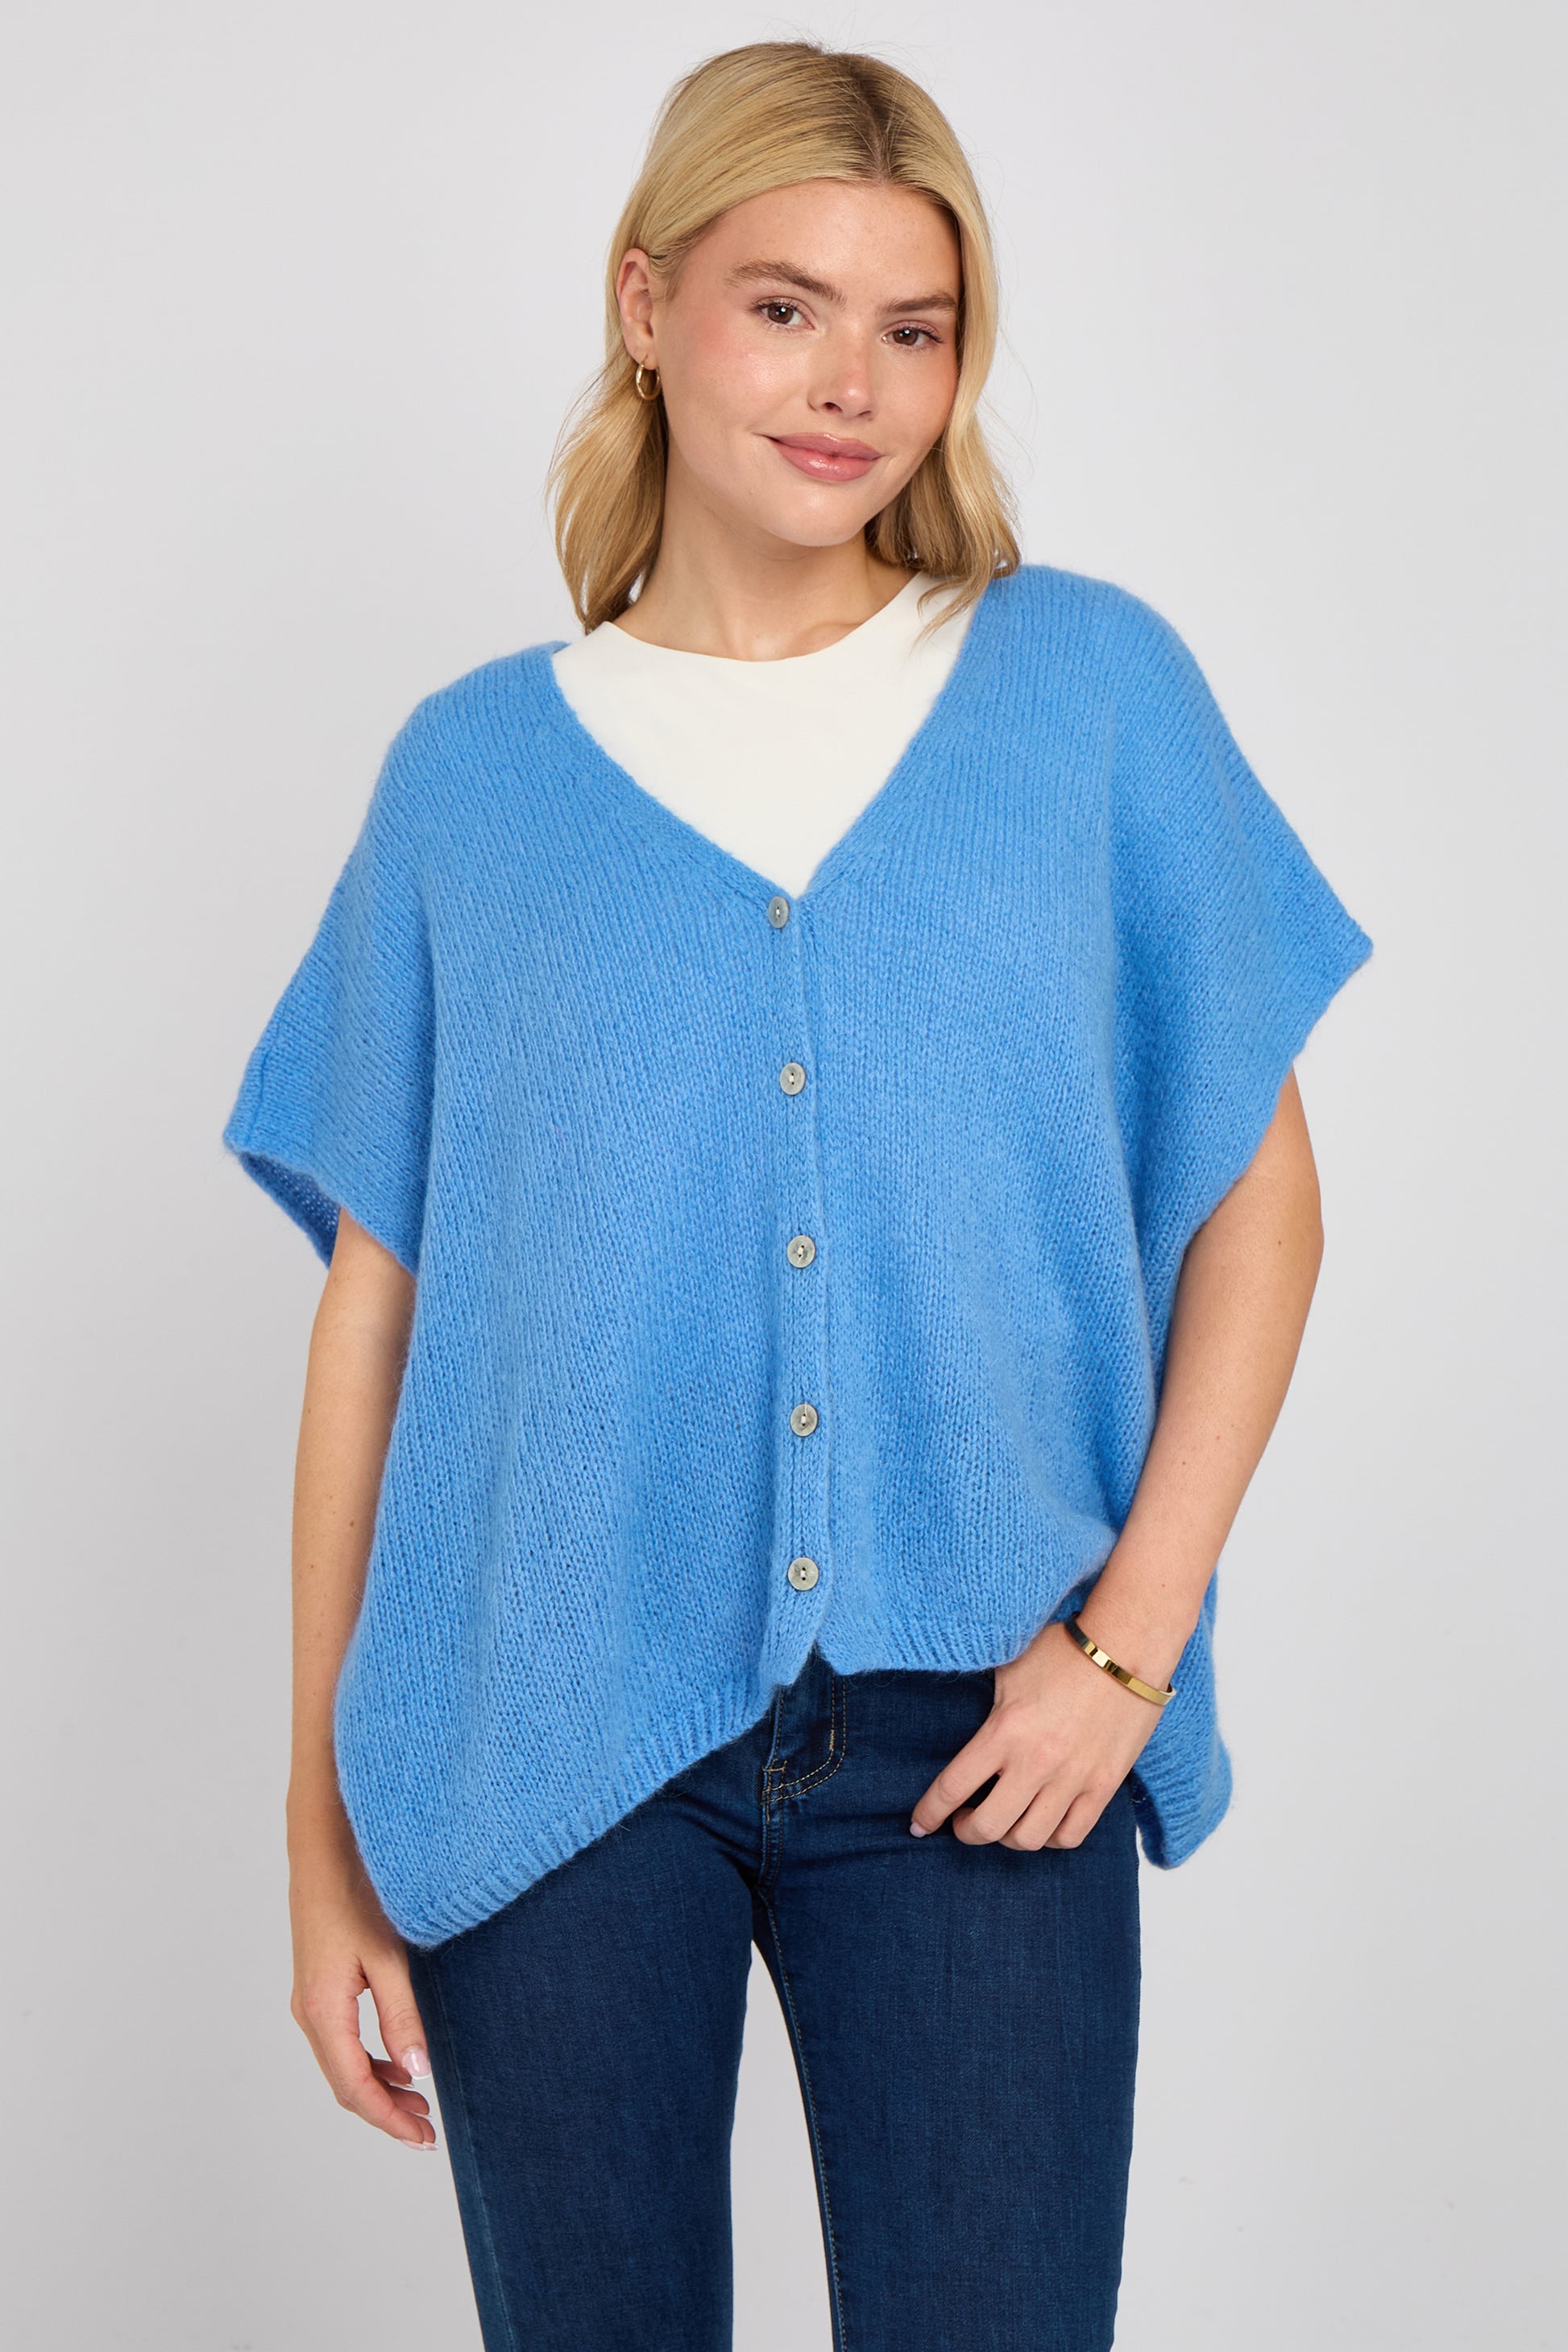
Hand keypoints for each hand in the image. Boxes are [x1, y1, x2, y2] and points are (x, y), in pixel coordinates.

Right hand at [289, 1819, 436, 2148]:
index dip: (389, 2118)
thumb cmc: (357, 1892)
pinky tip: (399, 2058)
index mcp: (323, 2010)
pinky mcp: (319, 1984)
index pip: (355, 2087)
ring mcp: (311, 1998)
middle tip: (427, 2130)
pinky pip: (341, 2040)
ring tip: (420, 2100)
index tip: (423, 2139)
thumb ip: (403, 2017)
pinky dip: (370, 2059)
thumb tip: (418, 2073)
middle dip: (385, 2110)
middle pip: (345, 2082)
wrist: (324, 1844)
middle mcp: (310, 2011)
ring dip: (379, 2085)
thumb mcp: (388, 1957)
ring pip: (343, 2063)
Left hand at [910, 1617, 1170, 1850]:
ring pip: (1028, 1839)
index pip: (952, 1788)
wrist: (1127, 1648)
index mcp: (1004, 1731)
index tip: (918, 1824)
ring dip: (1006, 1837)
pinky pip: (1070, 1836)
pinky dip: (1049, 1838)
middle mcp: (1035, 1763)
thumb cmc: (1063, 1651)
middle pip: (987, 1827)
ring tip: (1002, 1820)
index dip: (928, 1813)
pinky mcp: (1103, 1786)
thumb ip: (983, 1705)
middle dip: (965, 1831)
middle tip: (962, 1821)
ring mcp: (1072, 1779)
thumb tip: (956, 1723)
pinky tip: (1041, 1822)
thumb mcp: (1008, 1670)